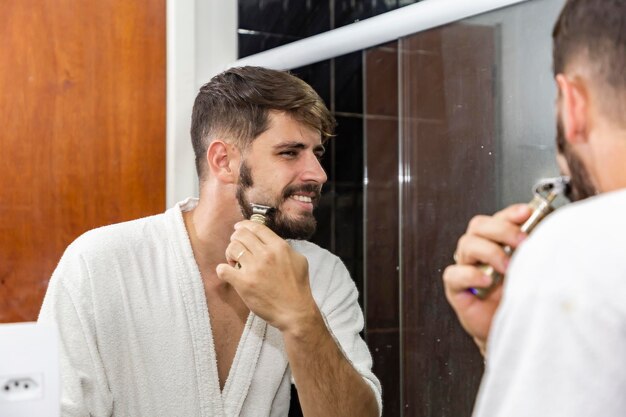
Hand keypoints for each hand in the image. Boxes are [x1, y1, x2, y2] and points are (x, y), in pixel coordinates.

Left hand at [216, 220, 316, 333]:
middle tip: (237, 248)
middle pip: (241, 235)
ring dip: (230, 253)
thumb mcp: (299, 260)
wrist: (295, 311)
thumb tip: (271, 241)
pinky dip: (223, 270)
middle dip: (236, 239)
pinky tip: (228, 273)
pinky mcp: (244, 283)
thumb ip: (284, 247)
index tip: (239, 228)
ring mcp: (254, 269)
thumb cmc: (298, 287)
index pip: (256, 227)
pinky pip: (223, 269)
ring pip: (231, 248)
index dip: (244, 225)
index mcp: (279, 247)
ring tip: (235, 262)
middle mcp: (266, 254)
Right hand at [442, 204, 530, 354]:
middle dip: (502, 230)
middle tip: (522, 242)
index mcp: (496, 242)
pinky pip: (455, 274)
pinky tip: (487, 282)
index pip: (497, 218)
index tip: (527, 213)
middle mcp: (478, 251)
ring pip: (467, 244)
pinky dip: (471, 274)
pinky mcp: (456, 287)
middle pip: (479, 225)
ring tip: (508, 268)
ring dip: (490, 252)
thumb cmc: (522, 298)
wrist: (513, 329)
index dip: (510, 213)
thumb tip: (551, 233)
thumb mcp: (533, 270)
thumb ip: (536, 251)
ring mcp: (465, 267)